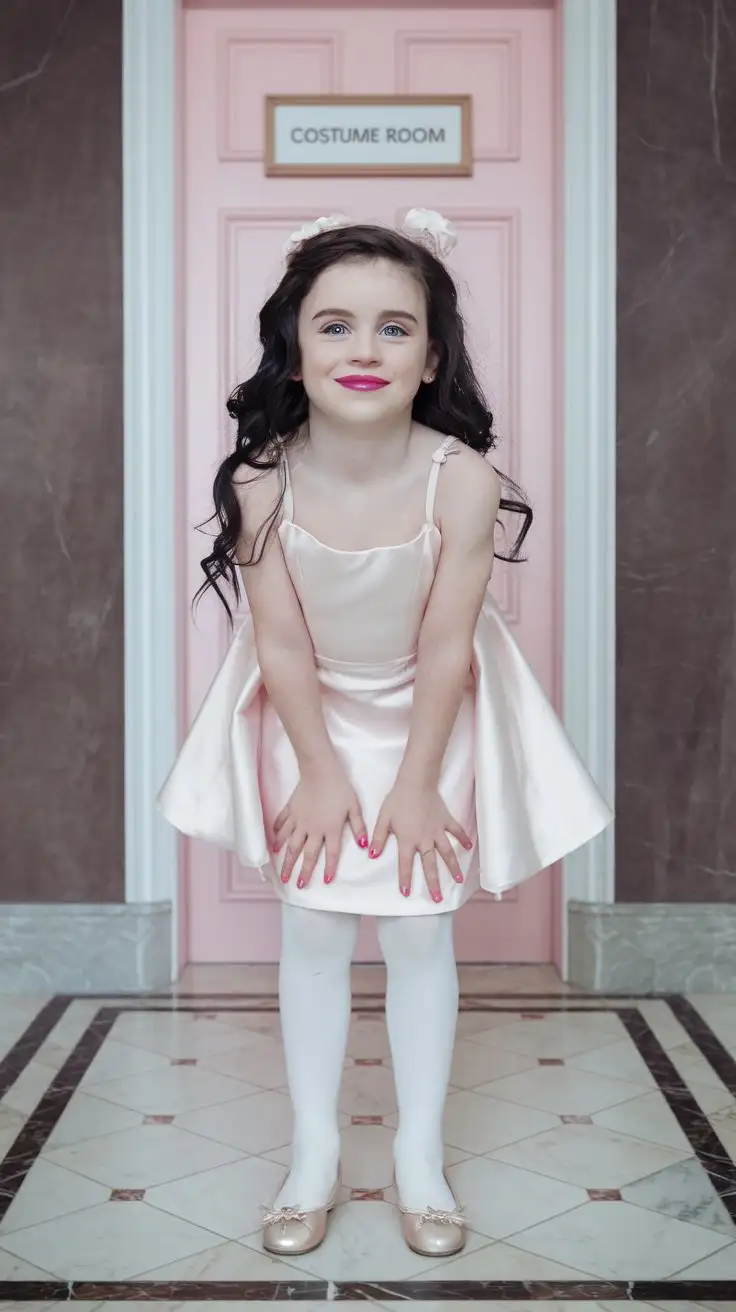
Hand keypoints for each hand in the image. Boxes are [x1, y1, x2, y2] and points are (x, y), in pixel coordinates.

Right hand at [272, 766, 366, 887]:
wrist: (319, 770)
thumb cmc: (339, 787)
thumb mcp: (354, 807)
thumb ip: (358, 827)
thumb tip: (364, 846)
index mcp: (330, 829)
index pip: (331, 853)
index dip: (329, 868)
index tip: (324, 881)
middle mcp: (312, 829)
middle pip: (306, 854)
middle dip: (302, 871)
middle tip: (297, 885)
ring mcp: (299, 820)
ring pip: (290, 845)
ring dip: (286, 860)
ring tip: (282, 874)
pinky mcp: (290, 810)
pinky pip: (282, 825)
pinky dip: (277, 836)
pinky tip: (274, 845)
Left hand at [369, 781, 471, 901]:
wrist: (416, 782)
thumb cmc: (397, 799)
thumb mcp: (383, 819)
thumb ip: (379, 838)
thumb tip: (372, 855)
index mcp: (408, 840)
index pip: (405, 864)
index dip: (405, 879)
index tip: (406, 893)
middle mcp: (425, 839)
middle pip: (430, 865)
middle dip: (433, 883)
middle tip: (437, 899)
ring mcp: (437, 830)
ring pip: (447, 852)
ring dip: (453, 867)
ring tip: (458, 880)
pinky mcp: (446, 820)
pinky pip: (456, 831)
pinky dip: (463, 838)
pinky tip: (469, 847)